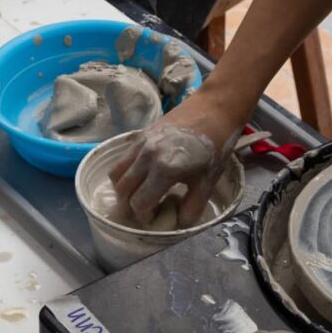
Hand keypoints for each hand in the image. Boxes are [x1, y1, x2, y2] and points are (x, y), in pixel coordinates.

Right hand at [108, 86, 241, 227]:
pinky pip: (122, 159)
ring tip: (137, 194)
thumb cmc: (215, 146)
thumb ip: (192, 207)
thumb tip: (178, 223)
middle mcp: (146, 157)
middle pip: (122, 190)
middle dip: (128, 206)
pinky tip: (140, 176)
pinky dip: (124, 172)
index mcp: (164, 170)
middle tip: (142, 211)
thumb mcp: (208, 181)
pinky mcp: (140, 135)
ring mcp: (140, 144)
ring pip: (116, 174)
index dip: (144, 216)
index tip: (153, 218)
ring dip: (122, 189)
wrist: (214, 109)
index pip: (139, 203)